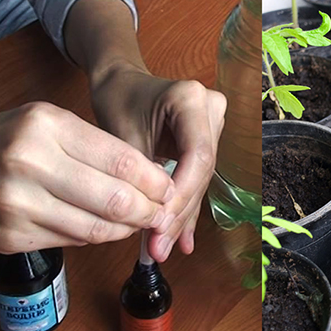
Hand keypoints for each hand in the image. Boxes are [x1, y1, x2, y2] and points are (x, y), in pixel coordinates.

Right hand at [0, 102, 173, 253]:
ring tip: (140, 223)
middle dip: (150, 210)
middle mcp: (30, 161)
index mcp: (45, 125)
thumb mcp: (40, 124)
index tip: (169, 187)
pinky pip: (73, 242)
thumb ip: (91, 146)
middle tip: (162, 212)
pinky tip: (108, 230)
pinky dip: (98, 238)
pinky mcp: (9, 236)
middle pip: (116, 198)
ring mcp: (17, 203)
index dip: (155, 180)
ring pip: (98, 228)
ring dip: (128, 229)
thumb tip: (146, 176)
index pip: (121, 159)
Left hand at [90, 63, 225, 260]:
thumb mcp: (123, 137)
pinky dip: (182, 207)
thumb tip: (150, 227)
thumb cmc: (117, 100)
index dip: (182, 195)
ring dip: (180, 216)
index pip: (198, 156)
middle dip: (178, 213)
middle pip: (201, 172)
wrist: (121, 82)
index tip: (159, 225)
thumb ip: (140, 180)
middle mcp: (211, 110)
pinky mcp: (206, 142)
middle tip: (159, 246)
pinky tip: (180, 239)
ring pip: (199, 181)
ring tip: (163, 248)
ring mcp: (213, 127)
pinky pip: (195, 179)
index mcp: (191, 99)